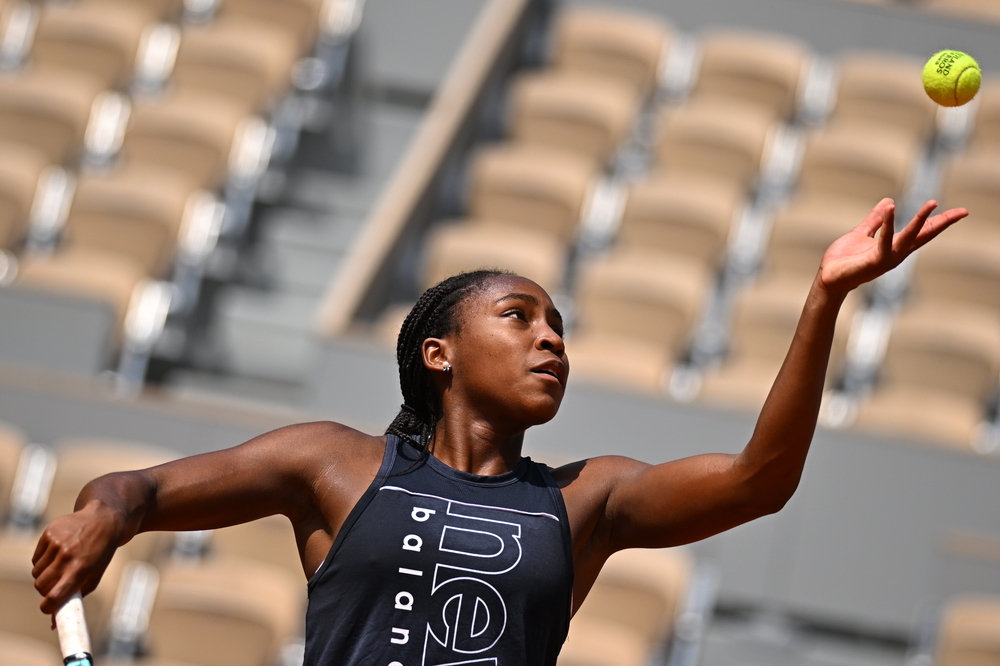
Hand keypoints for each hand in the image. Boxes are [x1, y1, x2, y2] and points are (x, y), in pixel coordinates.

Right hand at [32, 501, 123, 614]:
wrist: (103, 520)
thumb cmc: (100, 552)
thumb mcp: (95, 575)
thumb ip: (76, 597)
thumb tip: (53, 622)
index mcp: (81, 569)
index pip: (55, 596)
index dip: (48, 607)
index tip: (48, 608)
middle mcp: (67, 556)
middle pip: (40, 586)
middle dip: (46, 590)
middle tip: (56, 585)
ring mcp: (57, 544)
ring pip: (36, 572)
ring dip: (44, 574)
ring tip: (60, 566)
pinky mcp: (48, 534)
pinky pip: (36, 558)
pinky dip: (43, 560)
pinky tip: (58, 553)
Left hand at [818, 198, 967, 296]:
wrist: (828, 279)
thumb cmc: (844, 260)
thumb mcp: (862, 233)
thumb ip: (875, 220)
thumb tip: (888, 201)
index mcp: (895, 246)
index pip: (922, 232)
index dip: (940, 222)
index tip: (961, 212)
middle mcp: (896, 254)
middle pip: (924, 236)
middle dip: (943, 223)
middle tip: (963, 211)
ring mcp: (887, 259)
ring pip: (909, 237)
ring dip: (920, 220)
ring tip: (933, 203)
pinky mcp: (874, 261)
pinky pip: (884, 241)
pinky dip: (888, 224)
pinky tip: (891, 208)